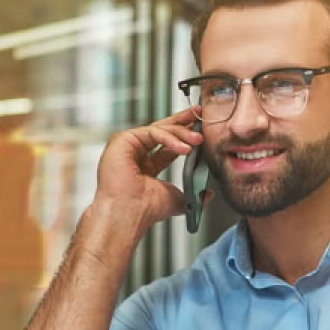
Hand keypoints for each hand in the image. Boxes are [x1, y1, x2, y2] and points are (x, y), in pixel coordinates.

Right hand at [93, 108, 205, 231]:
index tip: (200, 130)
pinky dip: (170, 138)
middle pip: (161, 130)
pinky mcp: (122, 140)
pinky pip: (152, 132)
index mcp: (144, 166)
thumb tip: (207, 195)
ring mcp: (126, 146)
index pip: (166, 143)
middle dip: (183, 121)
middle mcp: (134, 154)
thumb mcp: (176, 199)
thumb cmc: (144, 210)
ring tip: (198, 140)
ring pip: (158, 129)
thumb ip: (192, 195)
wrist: (129, 214)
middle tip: (200, 115)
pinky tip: (184, 148)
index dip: (184, 135)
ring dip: (181, 132)